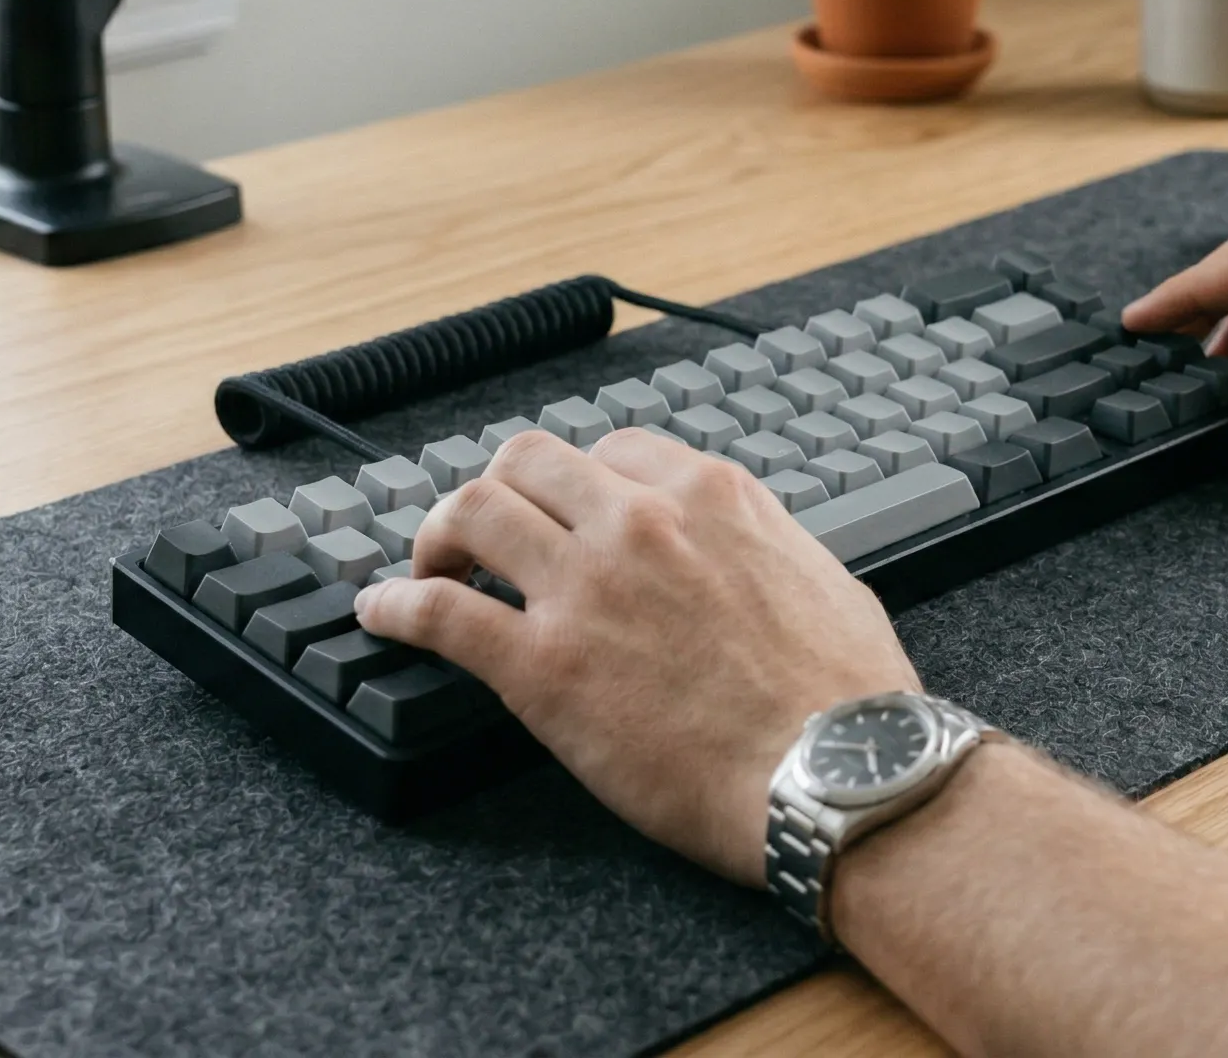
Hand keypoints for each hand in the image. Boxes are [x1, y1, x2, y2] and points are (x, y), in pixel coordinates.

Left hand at [354, 427, 918, 881]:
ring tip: (428, 567)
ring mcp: (584, 588)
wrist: (839, 774)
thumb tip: (742, 551)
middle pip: (526, 462)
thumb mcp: (821, 577)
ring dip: (437, 536)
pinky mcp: (542, 666)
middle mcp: (638, 522)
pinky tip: (379, 614)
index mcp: (709, 495)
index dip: (573, 484)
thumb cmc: (848, 698)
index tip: (561, 513)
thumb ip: (762, 544)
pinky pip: (438, 612)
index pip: (610, 452)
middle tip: (484, 536)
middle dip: (497, 492)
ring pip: (471, 512)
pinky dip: (395, 605)